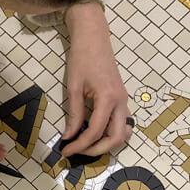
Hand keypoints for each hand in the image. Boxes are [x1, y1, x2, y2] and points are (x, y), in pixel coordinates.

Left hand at [62, 2, 131, 157]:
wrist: (94, 37)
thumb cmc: (82, 57)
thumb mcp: (73, 88)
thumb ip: (74, 115)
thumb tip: (69, 137)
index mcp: (108, 98)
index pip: (95, 131)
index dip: (80, 145)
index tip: (66, 150)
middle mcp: (120, 102)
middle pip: (116, 138)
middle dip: (97, 149)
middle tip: (78, 152)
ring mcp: (124, 101)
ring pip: (122, 133)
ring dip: (106, 144)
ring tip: (87, 145)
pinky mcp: (121, 99)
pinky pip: (121, 124)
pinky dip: (111, 134)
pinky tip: (95, 134)